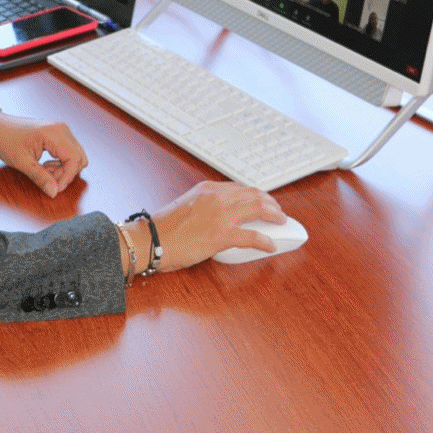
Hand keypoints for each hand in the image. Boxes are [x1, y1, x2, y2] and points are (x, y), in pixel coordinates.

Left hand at [0, 109, 87, 198]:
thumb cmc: (6, 139)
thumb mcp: (21, 162)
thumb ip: (40, 177)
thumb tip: (54, 192)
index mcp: (54, 133)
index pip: (74, 159)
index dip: (67, 177)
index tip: (55, 188)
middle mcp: (62, 129)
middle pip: (79, 158)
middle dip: (66, 174)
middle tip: (48, 179)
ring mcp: (61, 131)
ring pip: (75, 157)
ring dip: (63, 169)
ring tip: (44, 171)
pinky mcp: (58, 135)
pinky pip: (68, 153)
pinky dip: (61, 163)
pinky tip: (45, 166)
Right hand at [151, 181, 284, 271]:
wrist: (150, 240)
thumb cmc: (163, 228)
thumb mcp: (186, 206)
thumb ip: (204, 206)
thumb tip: (218, 216)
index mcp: (207, 189)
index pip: (240, 187)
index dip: (256, 194)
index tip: (263, 201)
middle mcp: (216, 197)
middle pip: (254, 194)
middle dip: (271, 203)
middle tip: (278, 212)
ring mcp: (220, 215)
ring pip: (258, 208)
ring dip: (274, 215)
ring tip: (281, 223)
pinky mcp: (221, 235)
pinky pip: (252, 236)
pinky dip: (265, 240)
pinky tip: (270, 245)